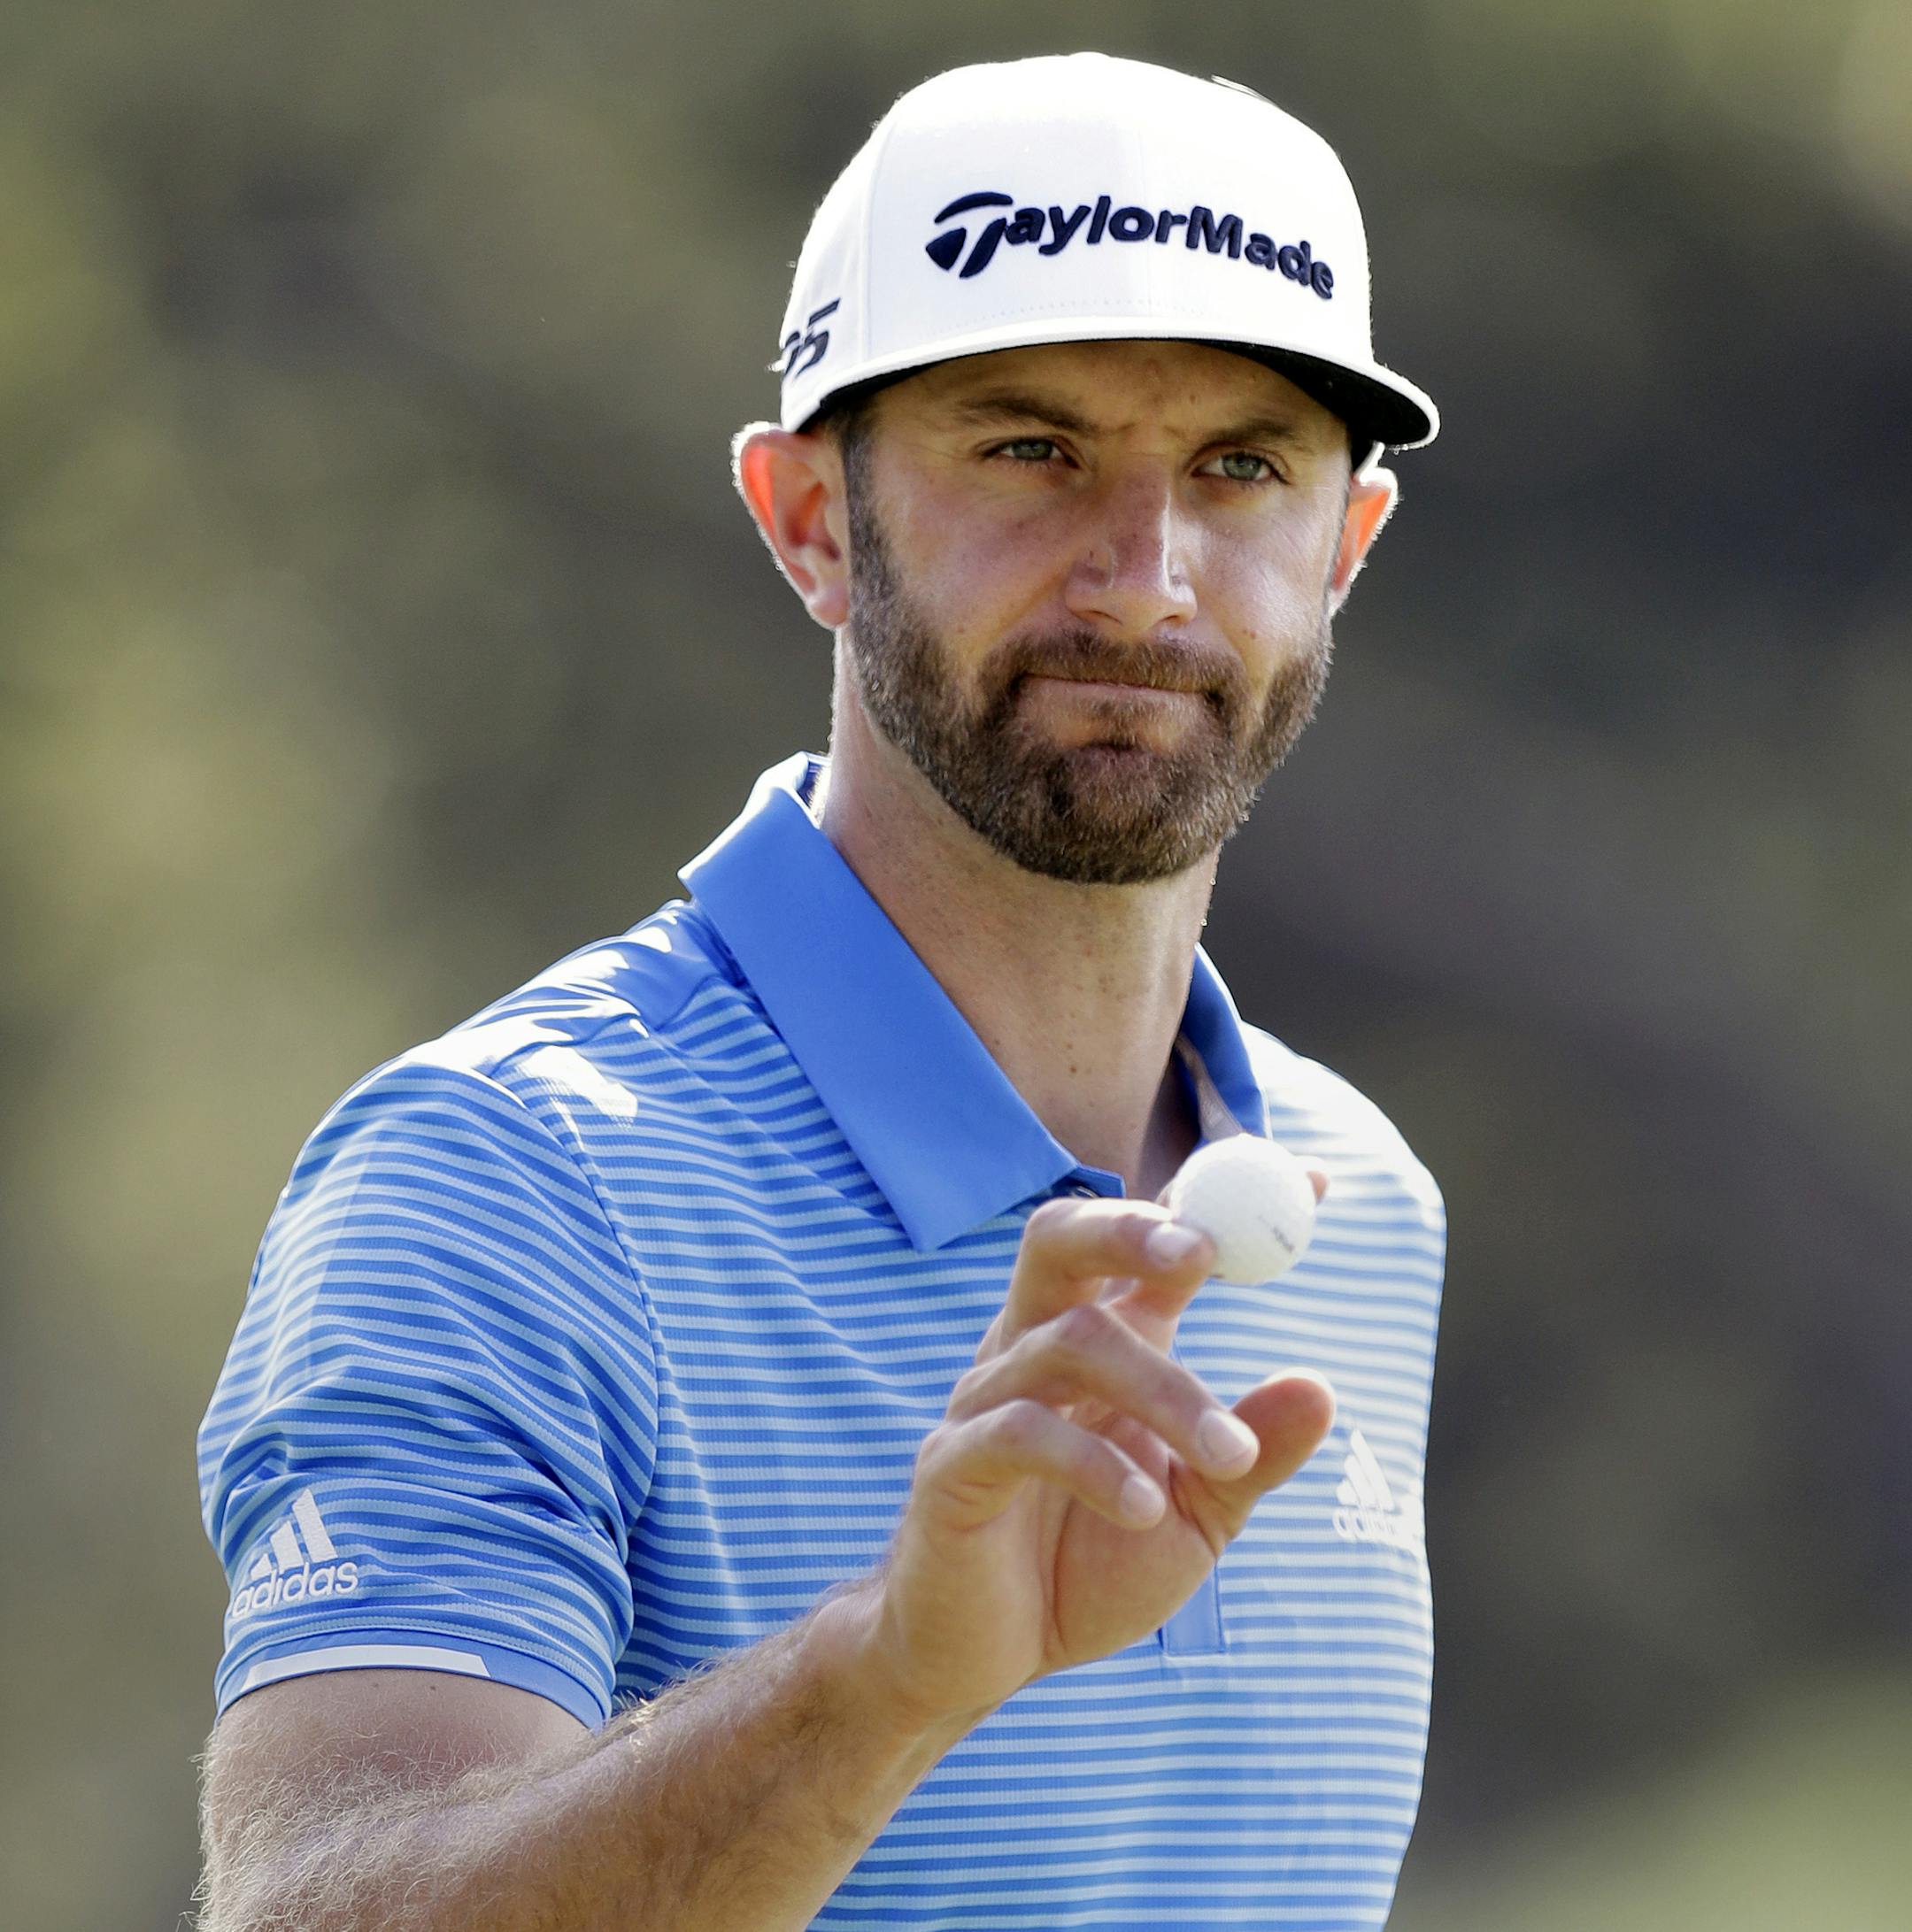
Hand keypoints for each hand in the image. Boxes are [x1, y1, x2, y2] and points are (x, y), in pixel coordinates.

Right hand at [860, 1192, 1335, 1728]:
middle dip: (1131, 1227)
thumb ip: (1252, 1455)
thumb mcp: (1199, 1514)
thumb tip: (1319, 1387)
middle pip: (1062, 1238)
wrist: (981, 1658)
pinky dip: (1092, 1462)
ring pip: (1067, 1343)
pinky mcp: (950, 1466)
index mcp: (1099, 1343)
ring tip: (1228, 1459)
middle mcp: (1034, 1348)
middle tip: (1205, 1254)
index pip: (1153, 1241)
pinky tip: (1145, 1508)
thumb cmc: (1087, 1567)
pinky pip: (1020, 1434)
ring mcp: (984, 1400)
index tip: (1310, 1181)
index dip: (1219, 1202)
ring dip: (1162, 1391)